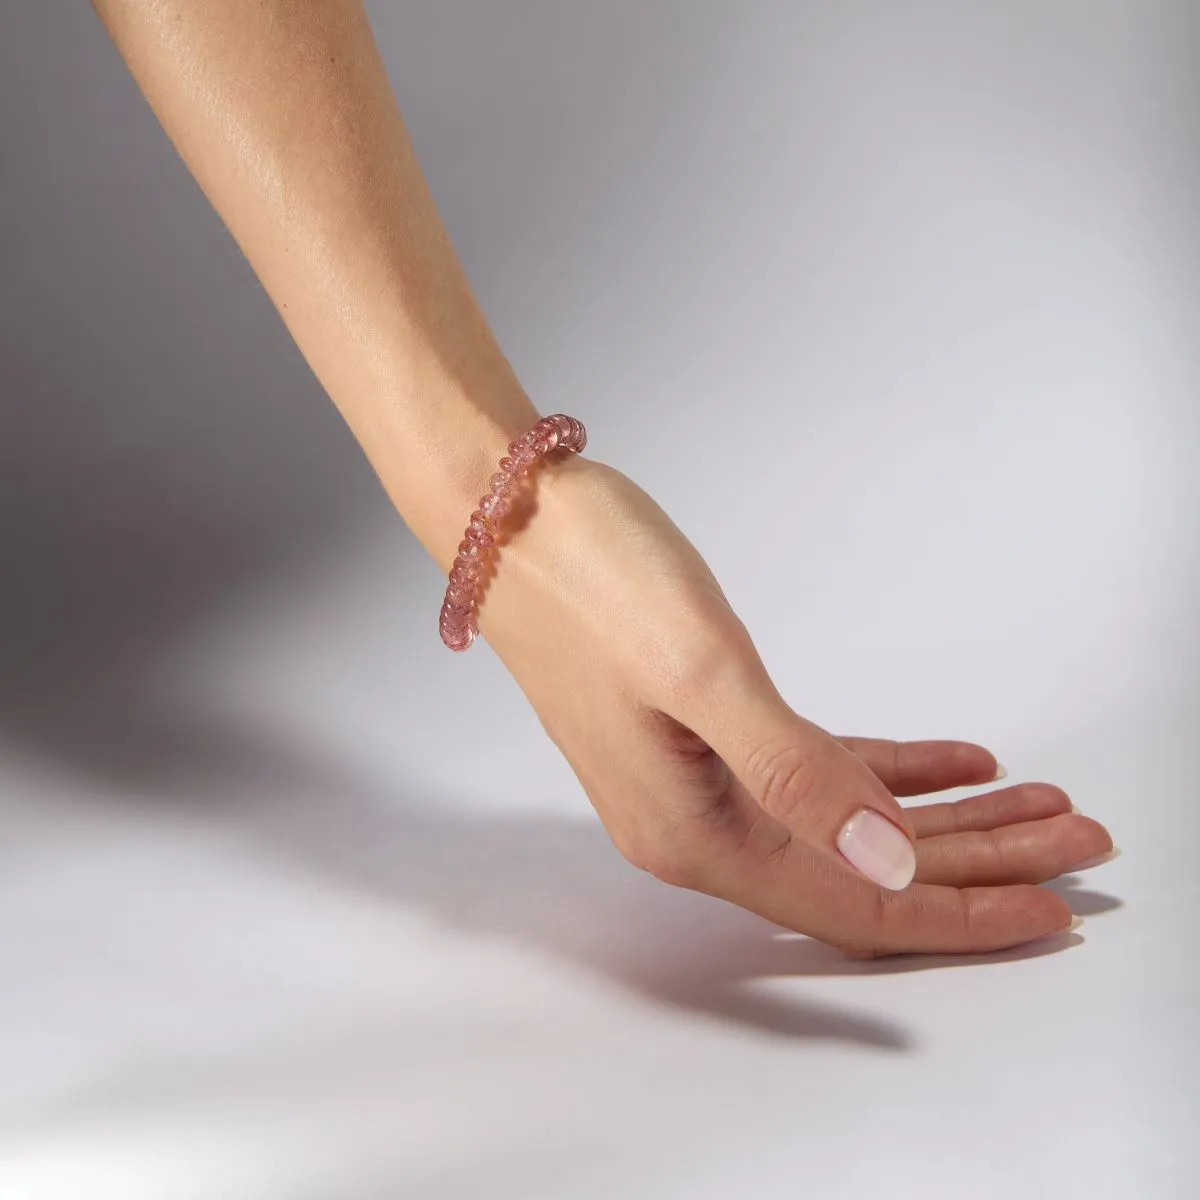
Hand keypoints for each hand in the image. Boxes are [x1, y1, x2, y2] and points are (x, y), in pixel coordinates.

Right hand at [478, 455, 1114, 955]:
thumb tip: (888, 861)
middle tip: (1076, 841)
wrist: (509, 519)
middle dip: (977, 860)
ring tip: (1034, 799)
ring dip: (943, 818)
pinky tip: (950, 760)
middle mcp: (696, 827)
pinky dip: (888, 772)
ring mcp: (697, 782)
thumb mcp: (702, 670)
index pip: (854, 903)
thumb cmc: (591, 579)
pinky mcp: (702, 735)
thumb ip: (796, 773)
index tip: (1053, 904)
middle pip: (862, 872)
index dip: (961, 908)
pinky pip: (817, 776)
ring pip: (847, 826)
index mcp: (694, 832)